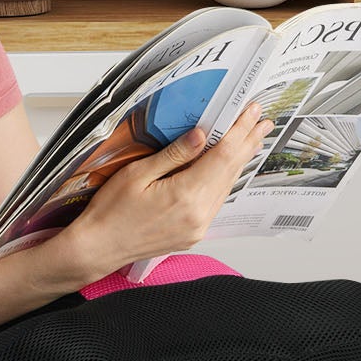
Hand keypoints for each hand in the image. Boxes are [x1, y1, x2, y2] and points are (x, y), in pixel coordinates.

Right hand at [64, 101, 274, 276]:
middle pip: (230, 170)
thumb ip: (173, 155)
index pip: (222, 155)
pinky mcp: (193, 234)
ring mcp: (198, 227)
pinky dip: (225, 180)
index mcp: (185, 195)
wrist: (98, 248)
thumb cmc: (110, 212)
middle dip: (247, 142)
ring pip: (226, 187)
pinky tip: (227, 168)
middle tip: (262, 120)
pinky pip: (216, 202)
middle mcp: (198, 214)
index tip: (251, 112)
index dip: (239, 131)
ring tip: (251, 140)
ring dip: (239, 161)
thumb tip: (201, 135)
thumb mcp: (137, 174)